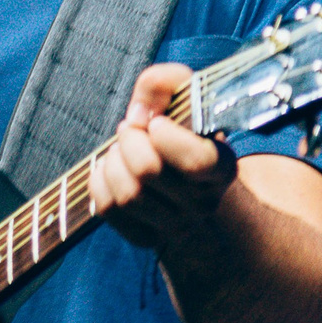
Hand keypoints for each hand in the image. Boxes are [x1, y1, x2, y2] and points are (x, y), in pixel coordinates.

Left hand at [91, 63, 239, 253]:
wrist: (182, 179)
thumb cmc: (181, 130)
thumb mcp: (183, 99)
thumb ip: (165, 84)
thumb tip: (140, 109)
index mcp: (223, 168)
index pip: (195, 161)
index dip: (164, 135)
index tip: (156, 121)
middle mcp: (204, 203)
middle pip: (149, 172)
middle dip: (129, 140)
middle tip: (130, 128)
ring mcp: (176, 227)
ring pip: (128, 194)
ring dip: (113, 161)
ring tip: (120, 148)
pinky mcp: (147, 238)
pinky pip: (109, 209)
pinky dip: (98, 182)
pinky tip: (109, 168)